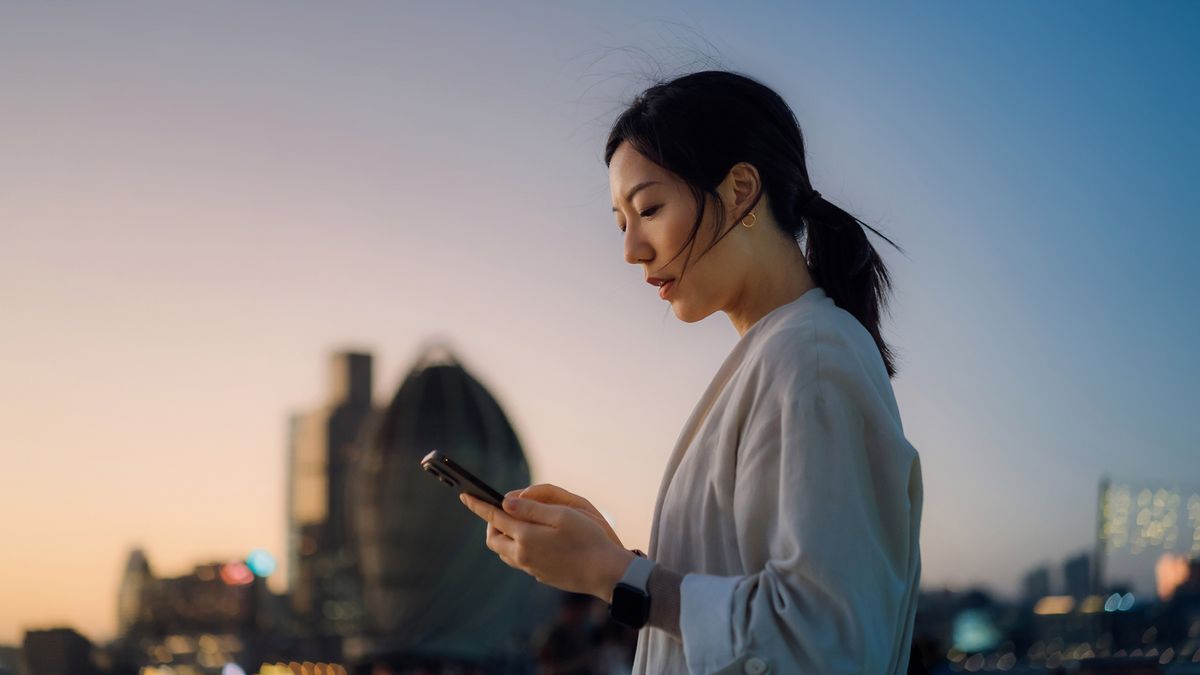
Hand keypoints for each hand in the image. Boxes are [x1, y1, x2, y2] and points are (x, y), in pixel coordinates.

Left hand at [459, 491, 634, 601]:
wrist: (605, 573)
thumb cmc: (588, 538)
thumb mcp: (562, 514)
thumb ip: (531, 508)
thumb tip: (506, 501)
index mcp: (525, 536)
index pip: (494, 517)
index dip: (478, 505)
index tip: (465, 495)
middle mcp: (523, 555)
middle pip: (493, 539)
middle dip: (492, 523)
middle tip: (501, 510)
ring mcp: (531, 568)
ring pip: (505, 552)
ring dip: (504, 537)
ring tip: (516, 523)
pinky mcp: (541, 576)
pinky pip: (520, 561)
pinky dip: (518, 547)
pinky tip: (534, 541)